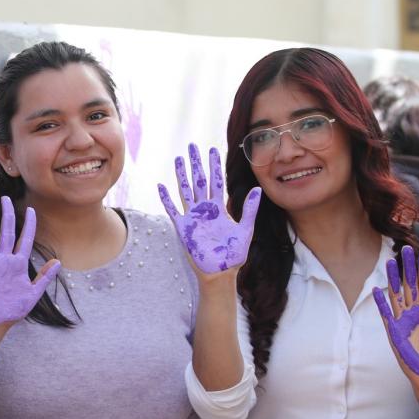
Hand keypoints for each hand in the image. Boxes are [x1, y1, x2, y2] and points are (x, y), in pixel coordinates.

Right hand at [0, 197, 61, 325]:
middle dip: (7, 216)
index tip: (31, 210)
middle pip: (6, 233)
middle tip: (6, 198)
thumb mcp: (34, 293)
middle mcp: (5, 261)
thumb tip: (57, 262)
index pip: (25, 240)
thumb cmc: (15, 308)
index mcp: (19, 264)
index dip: (29, 225)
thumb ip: (44, 277)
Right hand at [158, 143, 260, 273]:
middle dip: (196, 163)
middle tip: (192, 147)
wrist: (220, 271)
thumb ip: (249, 209)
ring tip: (178, 159)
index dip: (214, 166)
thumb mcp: (246, 230)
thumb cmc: (234, 254)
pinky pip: (172, 210)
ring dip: (181, 175)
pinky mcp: (183, 227)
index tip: (212, 150)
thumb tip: (257, 189)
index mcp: (219, 208)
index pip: (216, 181)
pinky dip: (166, 198)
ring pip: (185, 190)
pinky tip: (161, 186)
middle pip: (199, 180)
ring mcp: (192, 217)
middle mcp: (204, 209)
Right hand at [373, 245, 418, 383]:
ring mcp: (405, 321)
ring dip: (393, 280)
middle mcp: (417, 313)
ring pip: (397, 295)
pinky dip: (381, 303)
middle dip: (409, 268)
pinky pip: (387, 315)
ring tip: (390, 263)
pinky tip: (377, 291)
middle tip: (406, 250)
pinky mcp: (395, 333)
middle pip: (411, 285)